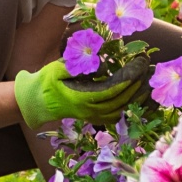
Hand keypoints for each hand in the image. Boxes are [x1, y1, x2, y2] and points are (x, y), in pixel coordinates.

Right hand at [13, 60, 141, 127]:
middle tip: (146, 70)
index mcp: (81, 98)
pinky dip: (126, 108)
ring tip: (145, 84)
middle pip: (119, 101)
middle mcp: (89, 111)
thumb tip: (100, 64)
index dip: (127, 79)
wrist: (35, 102)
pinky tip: (134, 99)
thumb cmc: (44, 83)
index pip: (111, 90)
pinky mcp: (91, 117)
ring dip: (134, 99)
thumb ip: (77, 67)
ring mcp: (90, 116)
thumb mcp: (56, 69)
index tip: (139, 66)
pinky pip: (113, 116)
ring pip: (119, 111)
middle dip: (135, 86)